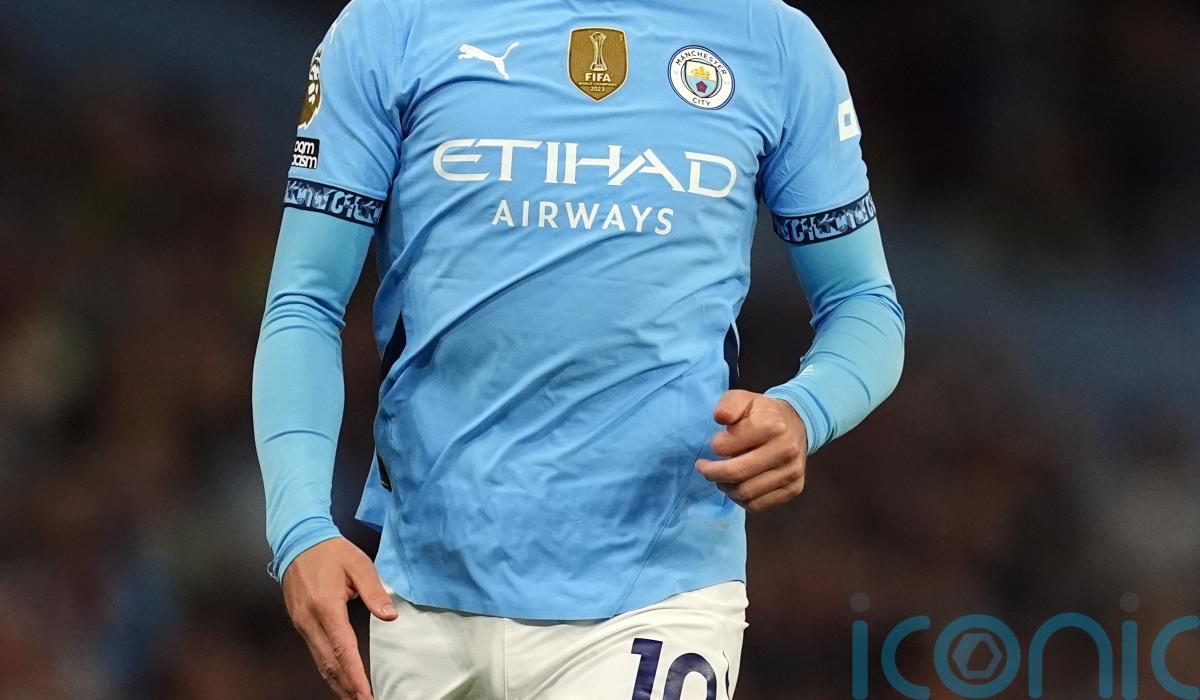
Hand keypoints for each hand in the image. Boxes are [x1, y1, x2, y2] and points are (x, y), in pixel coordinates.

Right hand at [282, 538, 397, 699]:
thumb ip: (374, 591)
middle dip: (346, 686)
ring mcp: (301, 623)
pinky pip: (314, 651)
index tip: (365, 693)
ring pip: (319, 661)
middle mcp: (310, 620)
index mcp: (326, 606)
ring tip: (353, 697)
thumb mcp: (359, 564)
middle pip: (328, 663)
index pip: (343, 648)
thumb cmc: (330, 551)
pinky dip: (327, 668)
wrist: (298, 541)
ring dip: (336, 682)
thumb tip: (390, 615)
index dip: (355, 674)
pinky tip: (338, 677)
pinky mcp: (299, 623)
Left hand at [696, 390, 808, 512]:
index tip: (714, 445)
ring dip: (725, 487)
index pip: (726, 446)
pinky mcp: (794, 489)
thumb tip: (719, 418)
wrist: (797, 424)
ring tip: (721, 477)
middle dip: (712, 473)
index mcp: (771, 425)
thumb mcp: (743, 399)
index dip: (714, 447)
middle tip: (704, 468)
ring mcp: (792, 472)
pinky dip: (740, 500)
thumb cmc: (762, 413)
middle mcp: (786, 450)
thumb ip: (728, 405)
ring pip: (745, 493)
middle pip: (736, 474)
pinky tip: (737, 486)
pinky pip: (757, 505)